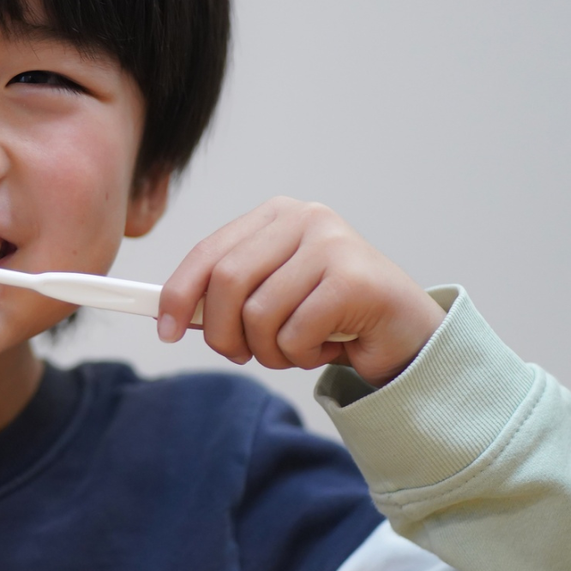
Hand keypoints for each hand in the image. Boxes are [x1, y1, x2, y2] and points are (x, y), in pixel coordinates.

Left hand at [157, 198, 446, 387]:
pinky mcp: (352, 278)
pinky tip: (329, 344)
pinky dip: (302, 355)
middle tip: (244, 354)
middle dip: (224, 333)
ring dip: (271, 351)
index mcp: (276, 216)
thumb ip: (228, 295)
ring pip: (258, 315)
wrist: (406, 334)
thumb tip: (169, 312)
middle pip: (226, 283)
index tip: (164, 330)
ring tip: (300, 346)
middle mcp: (303, 218)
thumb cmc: (332, 317)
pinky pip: (294, 334)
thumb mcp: (271, 296)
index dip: (179, 293)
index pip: (209, 252)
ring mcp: (331, 244)